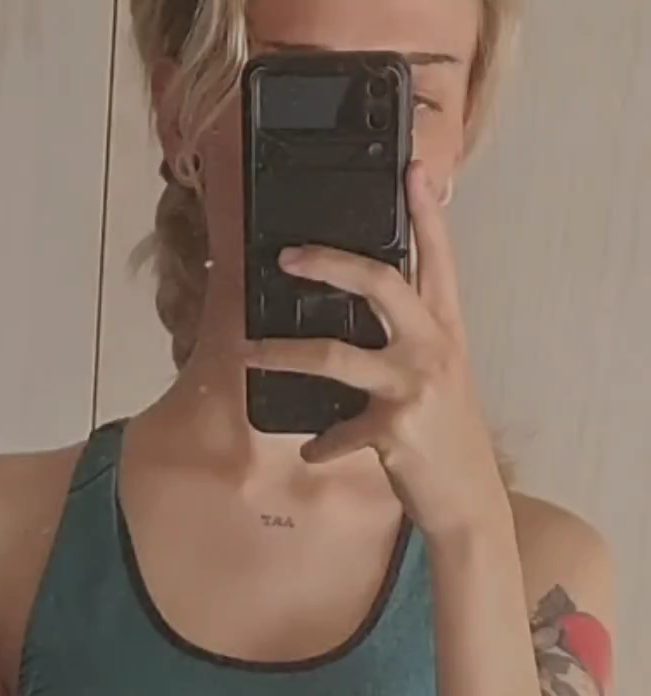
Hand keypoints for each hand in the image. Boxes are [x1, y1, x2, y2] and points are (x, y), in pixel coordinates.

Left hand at [246, 160, 507, 540]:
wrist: (469, 502)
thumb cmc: (448, 439)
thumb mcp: (440, 380)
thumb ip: (412, 344)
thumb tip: (367, 321)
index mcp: (446, 331)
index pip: (438, 259)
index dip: (426, 213)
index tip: (411, 170)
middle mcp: (433, 348)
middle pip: (380, 283)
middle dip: (329, 263)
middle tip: (287, 257)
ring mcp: (413, 387)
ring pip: (335, 355)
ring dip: (283, 353)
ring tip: (250, 354)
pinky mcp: (393, 429)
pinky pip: (338, 433)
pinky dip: (322, 445)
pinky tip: (313, 452)